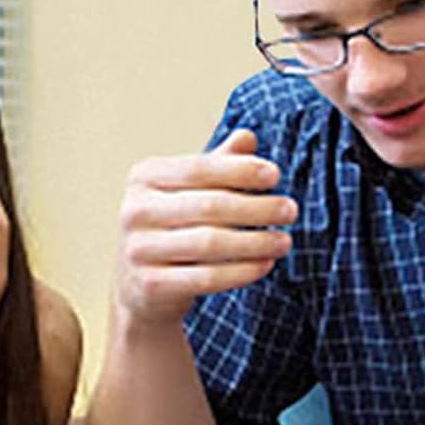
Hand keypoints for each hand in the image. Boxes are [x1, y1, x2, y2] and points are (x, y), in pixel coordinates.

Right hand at [114, 129, 296, 327]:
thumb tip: (247, 137)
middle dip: (257, 208)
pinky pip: (206, 278)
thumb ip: (217, 165)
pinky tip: (265, 264)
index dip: (240, 170)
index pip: (199, 168)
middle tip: (290, 210)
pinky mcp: (151, 285)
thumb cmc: (172, 228)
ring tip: (285, 241)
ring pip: (210, 243)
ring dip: (255, 242)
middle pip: (209, 206)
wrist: (139, 286)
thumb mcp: (189, 191)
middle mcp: (134, 210)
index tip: (275, 175)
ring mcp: (139, 250)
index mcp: (144, 178)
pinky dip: (241, 272)